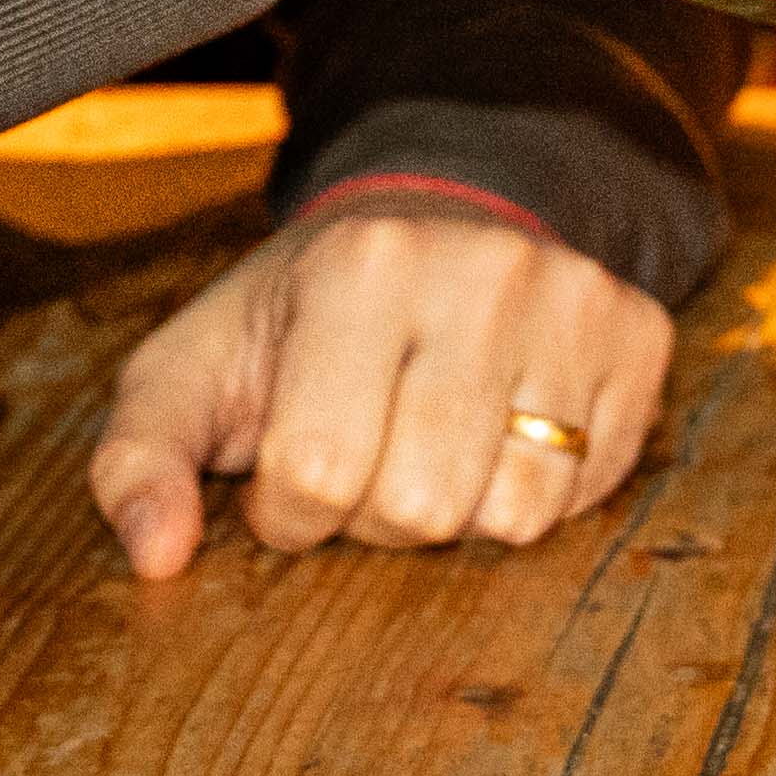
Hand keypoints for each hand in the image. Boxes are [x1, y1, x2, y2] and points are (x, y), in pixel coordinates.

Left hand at [87, 198, 674, 576]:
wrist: (431, 219)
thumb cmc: (298, 320)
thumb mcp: (193, 370)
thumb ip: (138, 461)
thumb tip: (154, 556)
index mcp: (359, 265)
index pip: (316, 475)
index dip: (290, 509)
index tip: (288, 465)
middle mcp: (481, 270)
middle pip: (421, 507)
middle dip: (375, 515)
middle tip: (368, 454)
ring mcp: (573, 299)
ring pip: (515, 515)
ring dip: (458, 512)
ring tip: (430, 445)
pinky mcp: (637, 335)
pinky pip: (586, 496)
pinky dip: (534, 493)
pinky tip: (498, 432)